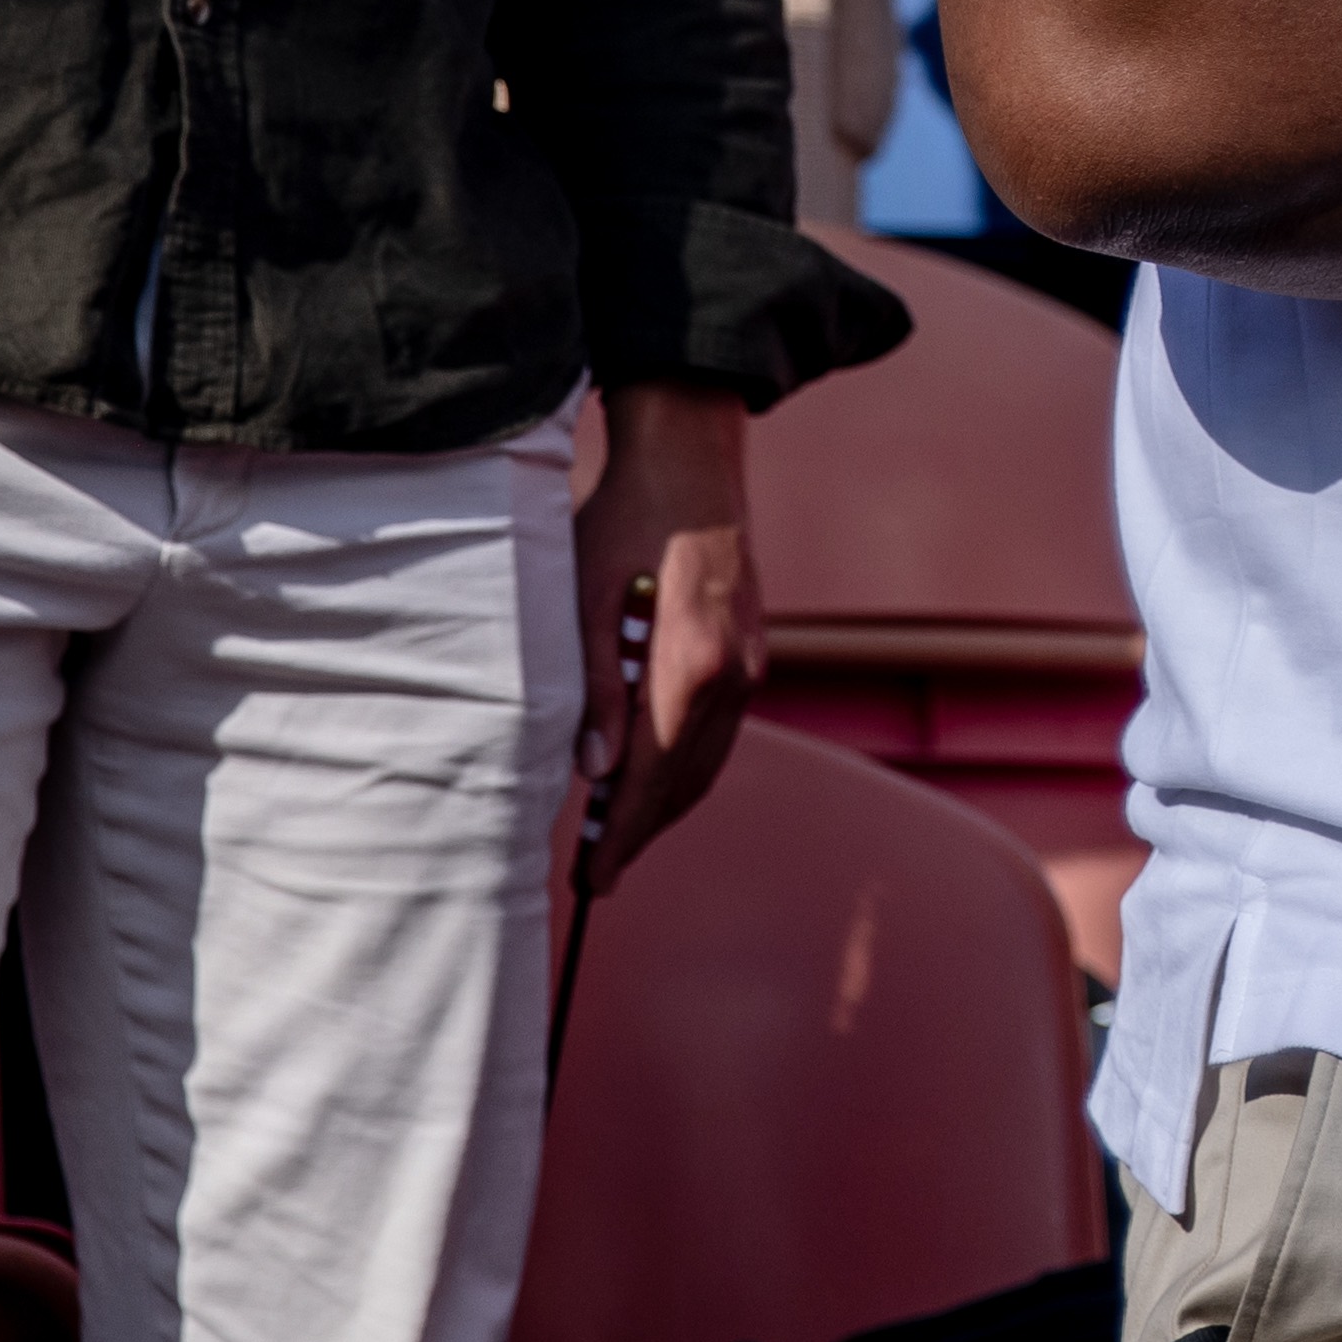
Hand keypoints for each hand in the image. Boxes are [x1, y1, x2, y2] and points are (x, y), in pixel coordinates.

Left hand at [569, 380, 762, 894]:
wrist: (691, 459)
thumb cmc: (627, 520)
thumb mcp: (587, 603)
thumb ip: (597, 692)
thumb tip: (598, 773)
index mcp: (692, 666)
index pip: (651, 779)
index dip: (621, 838)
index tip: (594, 882)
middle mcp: (735, 675)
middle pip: (686, 782)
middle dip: (642, 832)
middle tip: (596, 873)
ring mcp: (752, 665)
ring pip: (708, 761)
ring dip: (665, 804)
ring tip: (617, 834)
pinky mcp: (753, 652)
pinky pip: (721, 731)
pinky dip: (687, 765)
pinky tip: (653, 772)